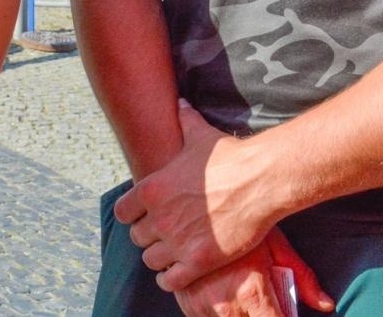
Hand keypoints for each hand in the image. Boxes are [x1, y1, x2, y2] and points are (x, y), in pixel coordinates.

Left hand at [116, 101, 280, 292]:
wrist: (260, 181)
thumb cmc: (229, 157)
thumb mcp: (199, 135)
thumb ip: (184, 120)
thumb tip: (180, 101)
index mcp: (151, 189)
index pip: (122, 212)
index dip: (132, 216)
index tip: (143, 216)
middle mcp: (159, 217)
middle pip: (137, 238)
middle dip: (149, 237)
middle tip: (163, 235)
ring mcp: (178, 241)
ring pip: (151, 260)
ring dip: (160, 259)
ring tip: (171, 255)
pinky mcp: (199, 260)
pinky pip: (172, 281)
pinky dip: (172, 280)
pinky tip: (179, 274)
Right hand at [171, 227, 332, 316]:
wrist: (203, 187)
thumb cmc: (244, 215)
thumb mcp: (276, 245)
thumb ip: (302, 278)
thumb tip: (326, 304)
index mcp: (252, 292)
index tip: (274, 309)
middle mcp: (222, 301)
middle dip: (250, 313)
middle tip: (252, 292)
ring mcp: (195, 296)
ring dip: (221, 310)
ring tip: (228, 287)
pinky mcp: (177, 286)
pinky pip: (190, 310)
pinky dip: (198, 302)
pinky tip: (208, 283)